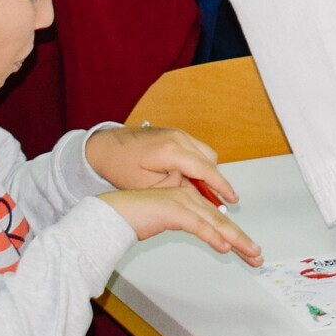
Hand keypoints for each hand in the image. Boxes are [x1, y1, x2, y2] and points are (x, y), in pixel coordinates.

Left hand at [87, 123, 234, 201]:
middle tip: (215, 202)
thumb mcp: (147, 186)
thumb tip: (195, 194)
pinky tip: (187, 180)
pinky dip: (196, 164)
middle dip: (214, 181)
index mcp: (172, 150)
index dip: (221, 186)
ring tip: (198, 193)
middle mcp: (179, 137)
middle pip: (210, 160)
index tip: (232, 199)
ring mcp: (177, 133)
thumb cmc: (119, 165)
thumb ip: (175, 189)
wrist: (103, 146)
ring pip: (204, 154)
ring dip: (205, 172)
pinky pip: (195, 150)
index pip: (206, 169)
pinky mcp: (174, 134)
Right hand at [100, 186, 262, 267]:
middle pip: (222, 222)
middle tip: (257, 256)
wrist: (112, 213)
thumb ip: (185, 222)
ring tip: (251, 253)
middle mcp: (190, 197)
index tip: (249, 250)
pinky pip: (198, 226)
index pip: (218, 219)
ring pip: (216, 224)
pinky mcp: (174, 211)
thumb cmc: (135, 218)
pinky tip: (224, 247)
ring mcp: (183, 202)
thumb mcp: (166, 221)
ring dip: (236, 240)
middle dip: (242, 240)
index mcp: (190, 198)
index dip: (236, 236)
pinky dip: (213, 237)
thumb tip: (207, 235)